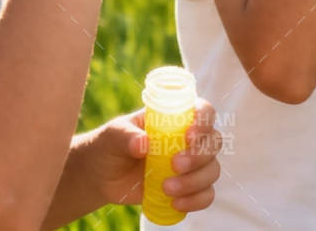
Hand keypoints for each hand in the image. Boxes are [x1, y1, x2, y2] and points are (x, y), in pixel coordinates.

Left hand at [79, 100, 221, 213]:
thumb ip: (126, 135)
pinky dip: (196, 200)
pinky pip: (206, 195)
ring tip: (166, 189)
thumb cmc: (110, 145)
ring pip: (212, 170)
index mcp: (176, 118)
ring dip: (195, 181)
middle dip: (199, 156)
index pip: (204, 111)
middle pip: (214, 142)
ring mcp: (191, 165)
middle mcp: (189, 140)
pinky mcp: (188, 188)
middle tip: (174, 165)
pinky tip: (175, 203)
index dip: (204, 121)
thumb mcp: (113, 134)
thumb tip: (143, 144)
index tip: (189, 136)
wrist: (102, 176)